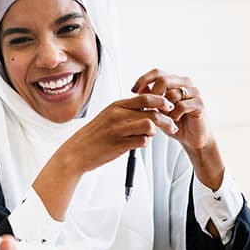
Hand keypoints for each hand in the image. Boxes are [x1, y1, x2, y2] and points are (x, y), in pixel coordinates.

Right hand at [33, 92, 176, 220]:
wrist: (77, 152)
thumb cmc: (93, 136)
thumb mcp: (108, 118)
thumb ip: (126, 113)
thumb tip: (147, 111)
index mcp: (116, 106)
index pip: (146, 97)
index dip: (161, 101)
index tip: (169, 108)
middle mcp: (118, 115)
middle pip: (152, 111)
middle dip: (167, 118)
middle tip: (172, 125)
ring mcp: (118, 129)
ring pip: (150, 125)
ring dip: (157, 132)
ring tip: (156, 135)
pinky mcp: (119, 144)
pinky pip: (142, 141)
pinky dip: (145, 143)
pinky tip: (139, 144)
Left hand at [133, 68, 224, 190]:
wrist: (191, 137)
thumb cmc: (174, 122)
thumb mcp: (157, 109)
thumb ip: (150, 97)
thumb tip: (137, 89)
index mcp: (174, 81)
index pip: (157, 72)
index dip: (143, 80)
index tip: (133, 91)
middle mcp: (185, 83)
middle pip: (163, 79)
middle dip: (152, 95)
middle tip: (148, 108)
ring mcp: (194, 92)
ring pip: (172, 93)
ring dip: (163, 108)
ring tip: (164, 117)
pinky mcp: (199, 104)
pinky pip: (181, 105)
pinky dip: (174, 115)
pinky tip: (174, 120)